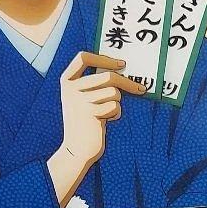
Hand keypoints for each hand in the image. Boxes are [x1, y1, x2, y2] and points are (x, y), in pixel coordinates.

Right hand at [49, 52, 147, 204]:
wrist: (76, 149)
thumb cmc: (85, 122)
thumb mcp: (82, 98)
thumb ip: (93, 83)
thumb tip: (121, 70)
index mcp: (66, 81)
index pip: (83, 58)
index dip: (104, 59)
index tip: (121, 64)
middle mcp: (71, 89)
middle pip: (107, 76)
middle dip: (127, 83)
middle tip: (140, 89)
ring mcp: (80, 101)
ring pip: (114, 92)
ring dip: (117, 103)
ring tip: (107, 113)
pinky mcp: (91, 113)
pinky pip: (115, 106)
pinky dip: (115, 114)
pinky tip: (106, 121)